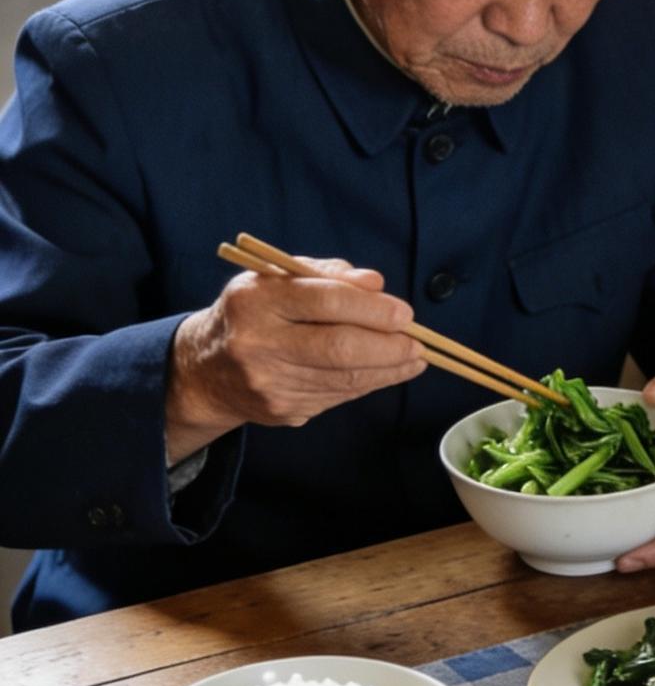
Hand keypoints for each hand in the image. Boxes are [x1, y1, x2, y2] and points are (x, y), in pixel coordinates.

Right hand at [166, 256, 424, 462]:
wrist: (206, 371)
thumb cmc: (252, 313)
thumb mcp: (277, 279)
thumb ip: (326, 275)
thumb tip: (376, 284)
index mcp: (255, 300)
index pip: (324, 301)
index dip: (371, 309)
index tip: (404, 312)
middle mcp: (257, 343)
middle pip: (338, 348)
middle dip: (388, 346)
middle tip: (417, 341)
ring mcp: (269, 383)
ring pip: (344, 378)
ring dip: (388, 368)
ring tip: (414, 357)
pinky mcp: (281, 410)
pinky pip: (338, 396)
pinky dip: (369, 383)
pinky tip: (389, 372)